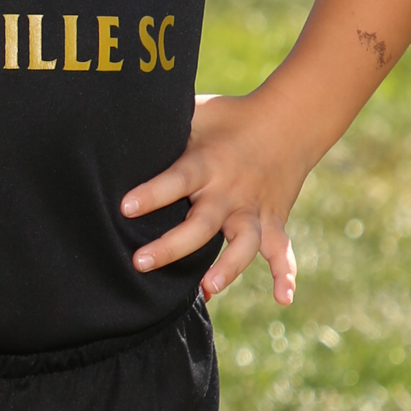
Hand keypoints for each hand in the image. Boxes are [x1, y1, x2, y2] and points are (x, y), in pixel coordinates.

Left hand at [120, 90, 309, 305]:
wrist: (289, 120)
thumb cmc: (229, 117)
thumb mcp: (196, 112)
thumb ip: (165, 123)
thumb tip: (121, 119)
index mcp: (207, 162)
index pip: (177, 180)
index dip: (153, 194)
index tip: (125, 208)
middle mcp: (230, 190)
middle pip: (202, 223)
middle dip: (172, 245)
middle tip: (140, 262)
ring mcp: (254, 208)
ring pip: (244, 243)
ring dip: (228, 267)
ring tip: (207, 289)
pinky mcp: (274, 219)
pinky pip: (281, 249)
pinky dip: (285, 273)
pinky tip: (283, 298)